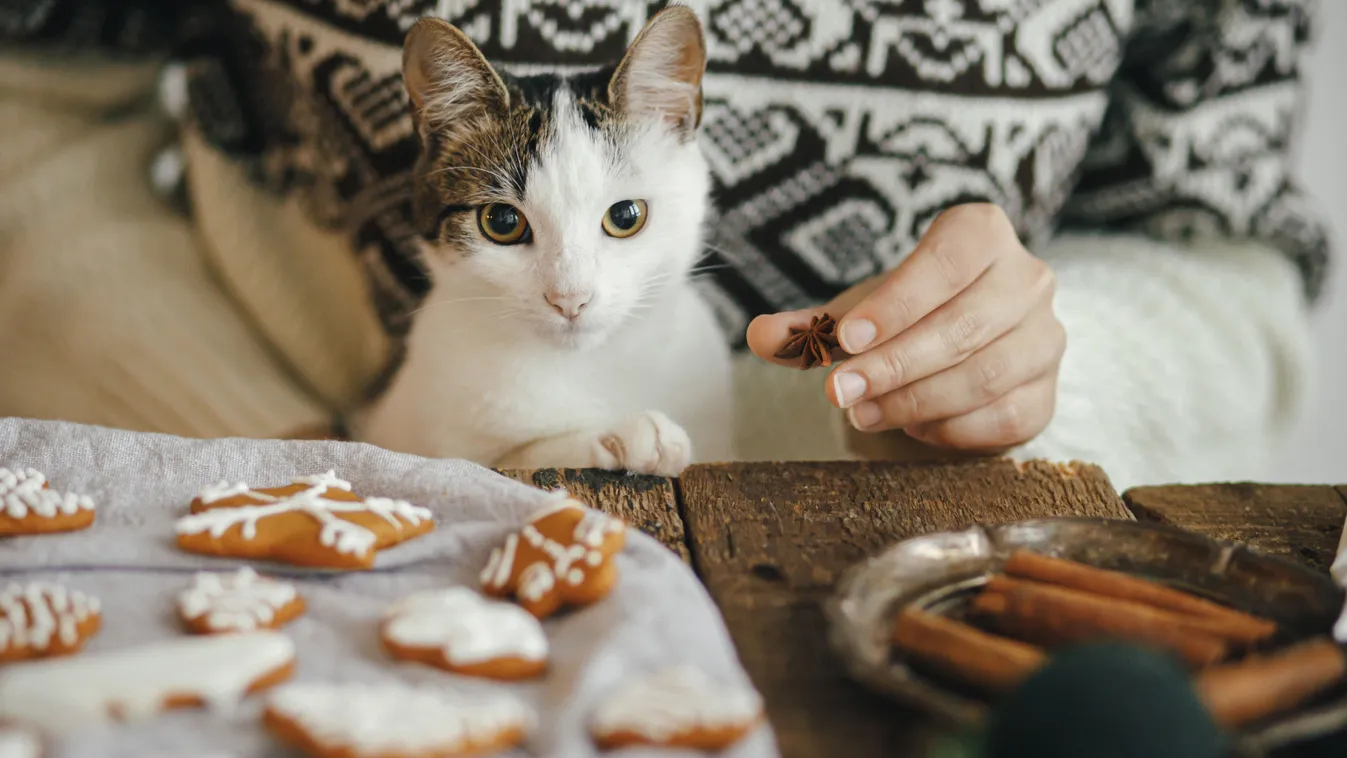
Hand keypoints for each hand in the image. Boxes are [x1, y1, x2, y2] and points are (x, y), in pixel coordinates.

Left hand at [746, 203, 1063, 452]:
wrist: (954, 344)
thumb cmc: (901, 316)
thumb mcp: (853, 312)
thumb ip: (807, 325)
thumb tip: (758, 336)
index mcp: (982, 233)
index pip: (945, 262)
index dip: (896, 302)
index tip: (847, 338)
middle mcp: (1027, 278)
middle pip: (963, 325)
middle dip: (894, 365)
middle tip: (840, 392)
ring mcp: (1045, 338)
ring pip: (985, 374)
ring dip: (916, 401)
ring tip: (864, 413)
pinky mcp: (1047, 392)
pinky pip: (1006, 416)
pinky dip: (952, 428)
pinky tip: (912, 426)